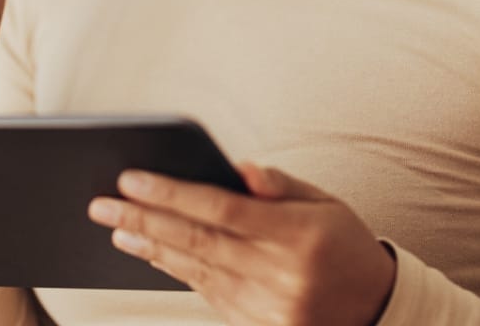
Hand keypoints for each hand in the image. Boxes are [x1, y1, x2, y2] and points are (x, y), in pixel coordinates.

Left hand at [88, 163, 396, 325]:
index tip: (133, 178)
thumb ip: (280, 184)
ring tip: (117, 228)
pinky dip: (177, 271)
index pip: (221, 208)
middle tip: (102, 204)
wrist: (377, 312)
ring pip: (194, 271)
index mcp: (298, 234)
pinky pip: (207, 294)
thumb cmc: (346, 245)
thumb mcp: (327, 202)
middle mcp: (280, 274)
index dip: (172, 193)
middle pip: (197, 241)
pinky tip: (153, 254)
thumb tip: (238, 168)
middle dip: (144, 220)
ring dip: (151, 248)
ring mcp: (267, 307)